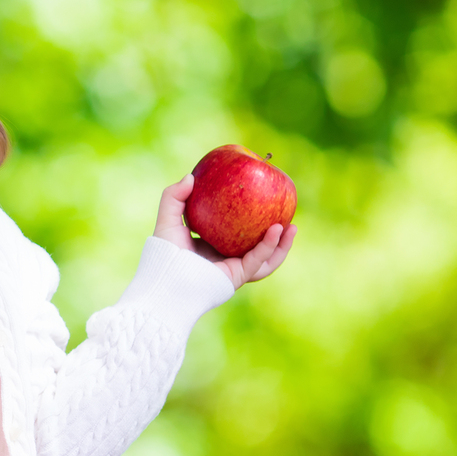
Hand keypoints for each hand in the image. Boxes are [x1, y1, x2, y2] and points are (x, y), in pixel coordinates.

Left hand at [154, 174, 296, 289]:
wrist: (164, 279)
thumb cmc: (164, 253)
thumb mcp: (168, 220)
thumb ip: (174, 196)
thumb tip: (190, 176)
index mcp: (211, 247)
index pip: (236, 234)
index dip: (250, 221)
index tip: (261, 203)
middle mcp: (224, 259)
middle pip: (256, 247)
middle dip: (275, 235)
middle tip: (286, 216)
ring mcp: (233, 269)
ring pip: (265, 258)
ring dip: (281, 245)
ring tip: (292, 226)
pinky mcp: (237, 277)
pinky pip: (258, 260)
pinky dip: (270, 246)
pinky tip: (278, 230)